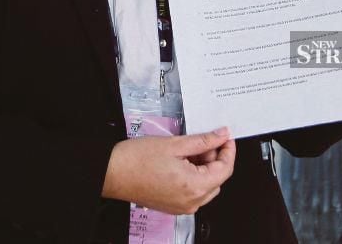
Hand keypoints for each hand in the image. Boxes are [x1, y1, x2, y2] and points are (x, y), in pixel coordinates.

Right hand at [101, 127, 235, 214]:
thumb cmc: (137, 160)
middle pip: (217, 178)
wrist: (113, 172)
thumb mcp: (175, 144)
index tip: (226, 137)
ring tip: (189, 149)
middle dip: (214, 157)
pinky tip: (182, 161)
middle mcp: (191, 202)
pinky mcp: (174, 206)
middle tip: (205, 139)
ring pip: (206, 185)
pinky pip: (193, 192)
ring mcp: (182, 206)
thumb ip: (203, 140)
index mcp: (194, 186)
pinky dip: (194, 176)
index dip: (228, 150)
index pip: (225, 169)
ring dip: (204, 167)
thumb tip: (221, 135)